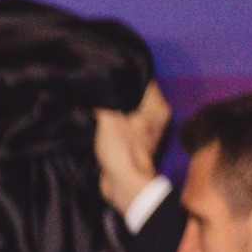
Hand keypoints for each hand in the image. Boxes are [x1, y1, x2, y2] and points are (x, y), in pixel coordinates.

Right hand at [92, 82, 171, 216]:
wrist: (124, 186)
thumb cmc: (122, 151)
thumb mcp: (109, 120)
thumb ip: (104, 101)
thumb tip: (95, 88)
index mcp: (156, 106)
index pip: (142, 78)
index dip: (125, 71)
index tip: (107, 65)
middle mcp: (155, 114)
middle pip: (134, 93)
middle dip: (117, 88)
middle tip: (97, 79)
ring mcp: (145, 128)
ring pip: (127, 108)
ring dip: (113, 104)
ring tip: (95, 94)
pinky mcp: (133, 140)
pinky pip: (122, 122)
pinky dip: (112, 118)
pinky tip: (97, 114)